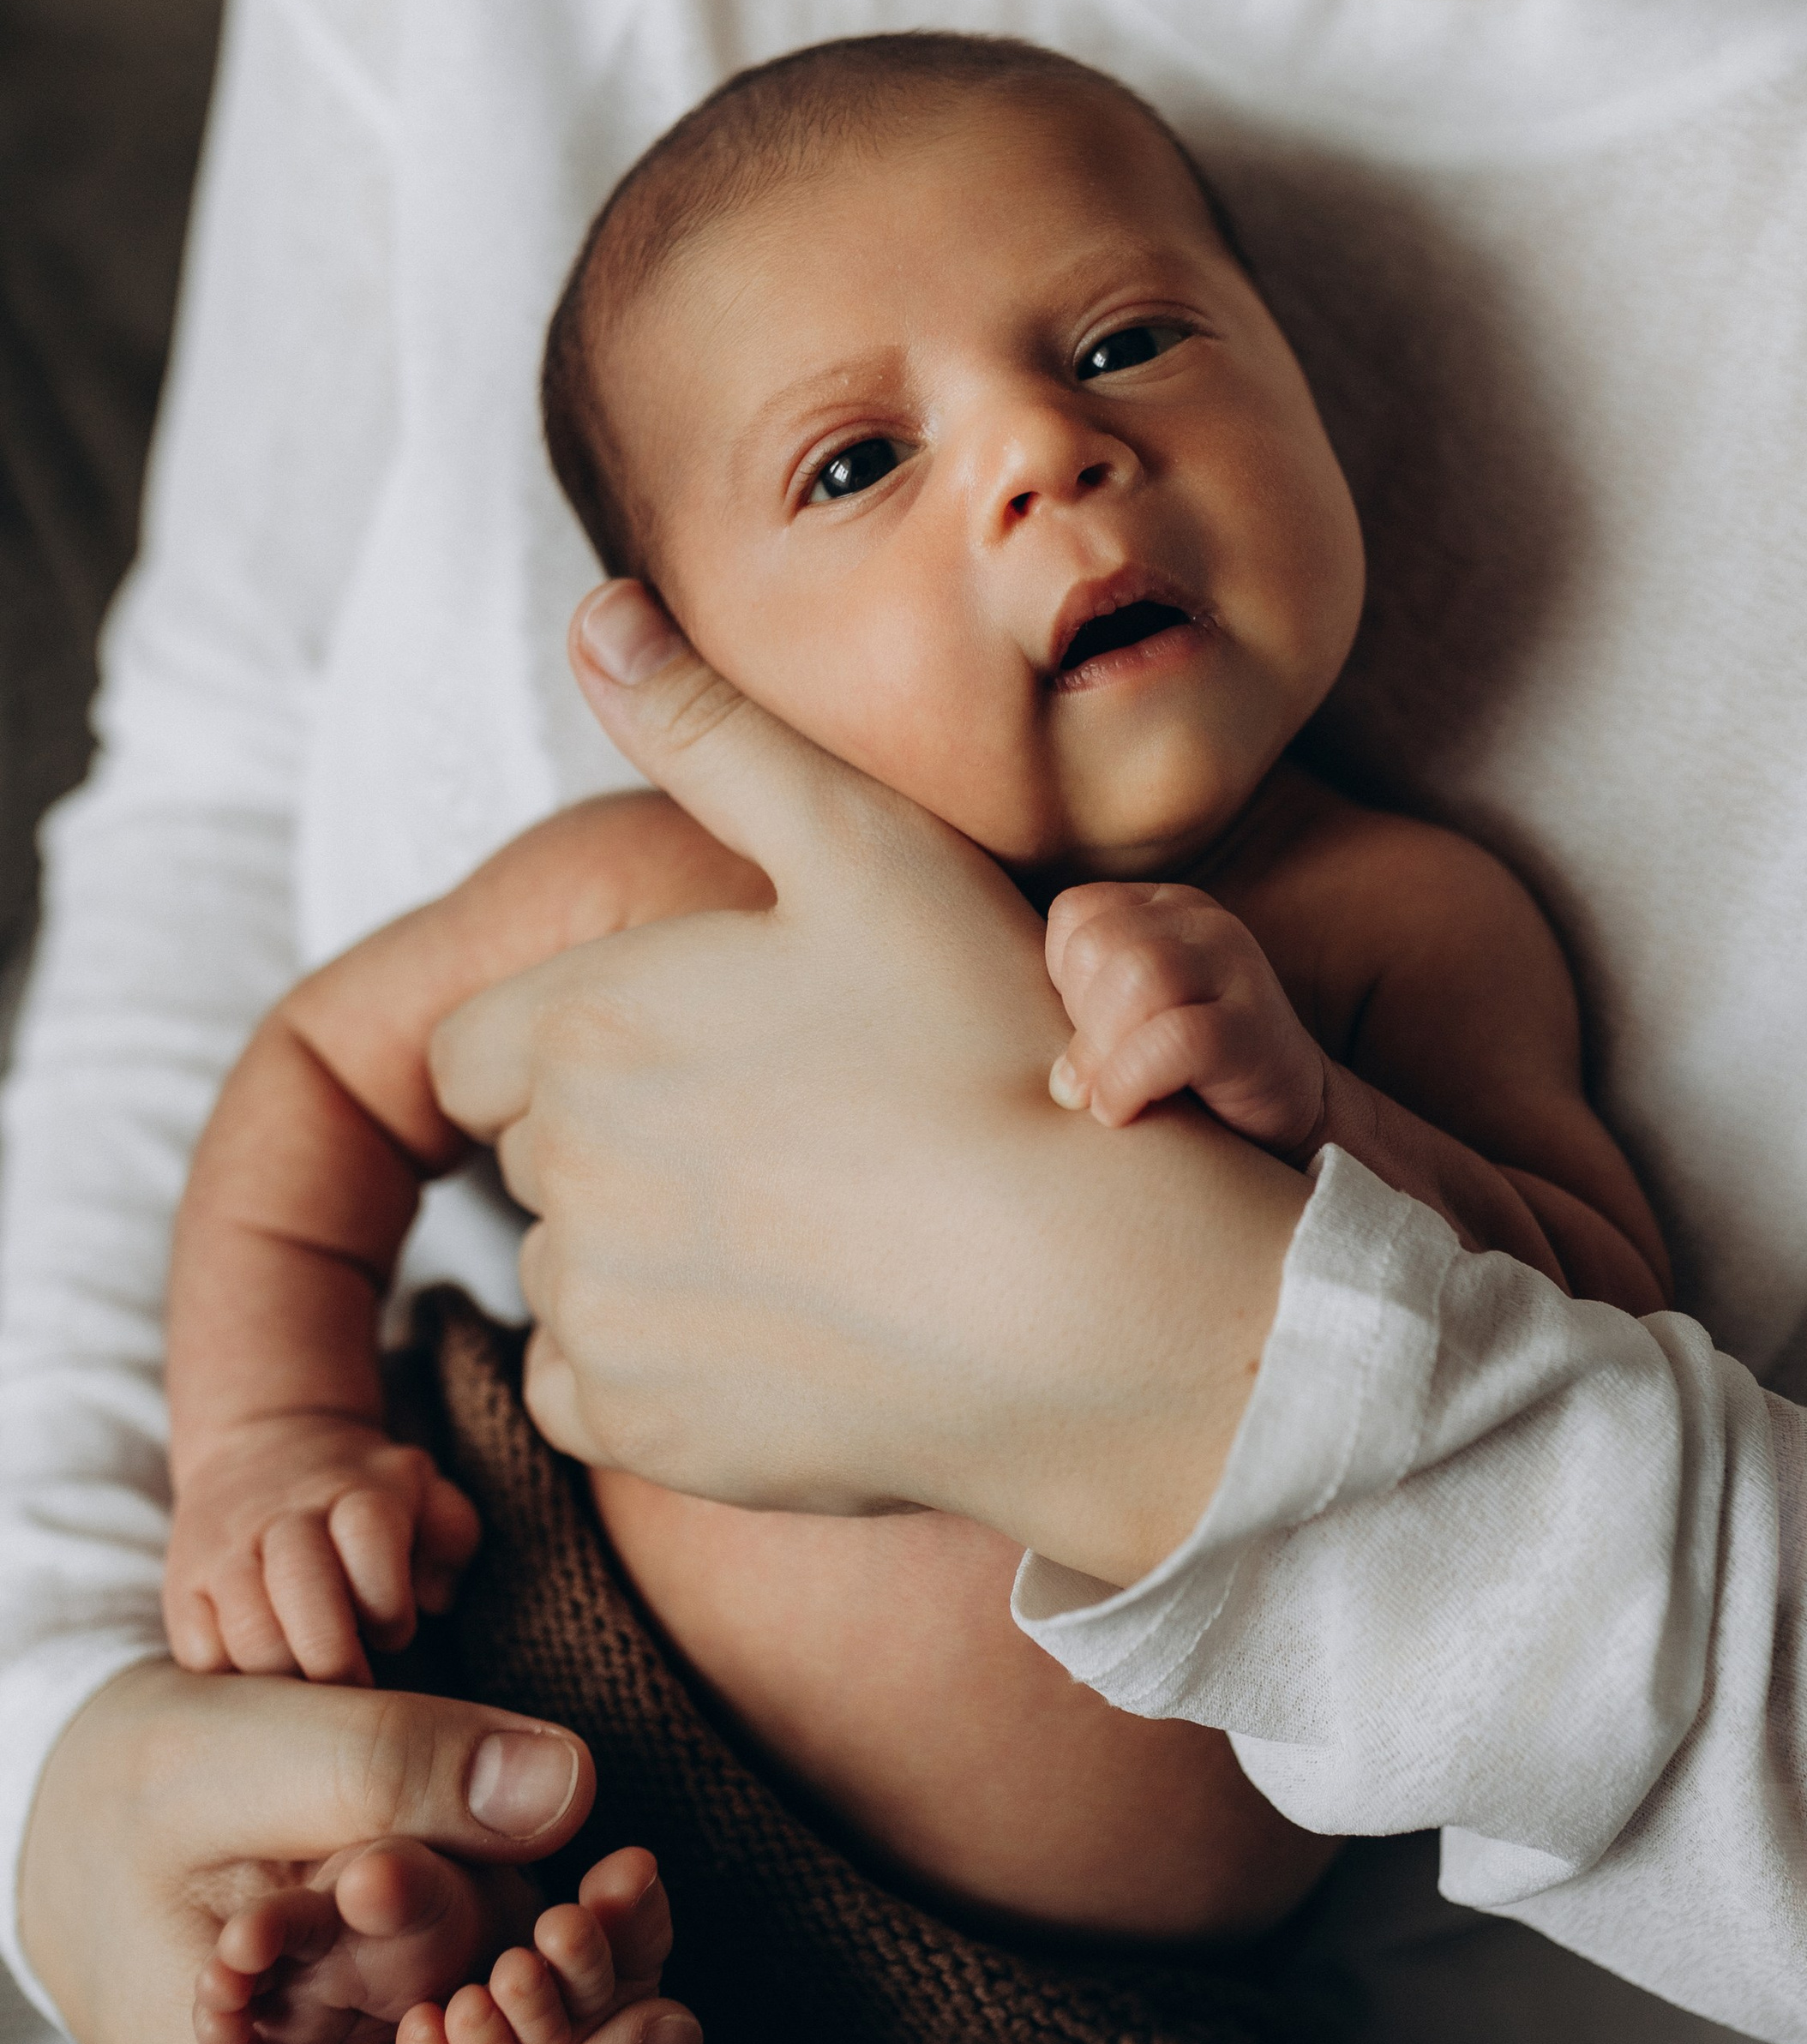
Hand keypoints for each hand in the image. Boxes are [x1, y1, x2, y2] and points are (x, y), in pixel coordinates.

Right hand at [164, 1418, 480, 1686]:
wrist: (262, 1447)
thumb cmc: (365, 1499)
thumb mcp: (425, 1496)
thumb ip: (450, 1538)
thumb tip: (434, 1598)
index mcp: (354, 1494)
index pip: (369, 1537)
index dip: (388, 1601)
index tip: (393, 1634)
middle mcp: (283, 1518)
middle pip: (300, 1586)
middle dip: (334, 1657)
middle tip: (355, 1691)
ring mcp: (225, 1552)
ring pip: (247, 1631)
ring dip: (287, 1678)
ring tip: (312, 1694)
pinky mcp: (182, 1587)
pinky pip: (199, 1654)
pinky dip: (234, 1684)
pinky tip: (266, 1689)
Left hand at [429, 587, 1307, 1591]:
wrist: (1090, 1293)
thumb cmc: (991, 1047)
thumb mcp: (862, 842)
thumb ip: (708, 724)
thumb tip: (593, 613)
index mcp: (584, 1021)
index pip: (479, 1047)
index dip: (586, 1043)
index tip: (713, 1056)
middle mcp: (558, 1170)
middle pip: (536, 1160)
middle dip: (620, 1143)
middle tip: (791, 1140)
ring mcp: (597, 1310)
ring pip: (573, 1274)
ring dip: (649, 1255)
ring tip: (814, 1234)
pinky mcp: (641, 1429)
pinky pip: (598, 1392)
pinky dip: (670, 1369)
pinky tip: (799, 1328)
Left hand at [1046, 882, 1326, 1151]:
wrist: (1294, 1122)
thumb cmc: (1188, 1077)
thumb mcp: (1125, 1022)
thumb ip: (1079, 1003)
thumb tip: (994, 1028)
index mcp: (1165, 908)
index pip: (1076, 914)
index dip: (1062, 981)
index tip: (1085, 1034)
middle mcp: (1205, 923)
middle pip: (1101, 945)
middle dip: (1080, 1020)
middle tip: (1090, 1076)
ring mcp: (1239, 969)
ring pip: (1138, 979)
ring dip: (1101, 1051)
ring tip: (1101, 1098)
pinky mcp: (1257, 1028)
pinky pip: (1173, 1037)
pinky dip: (1129, 1080)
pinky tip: (1122, 1110)